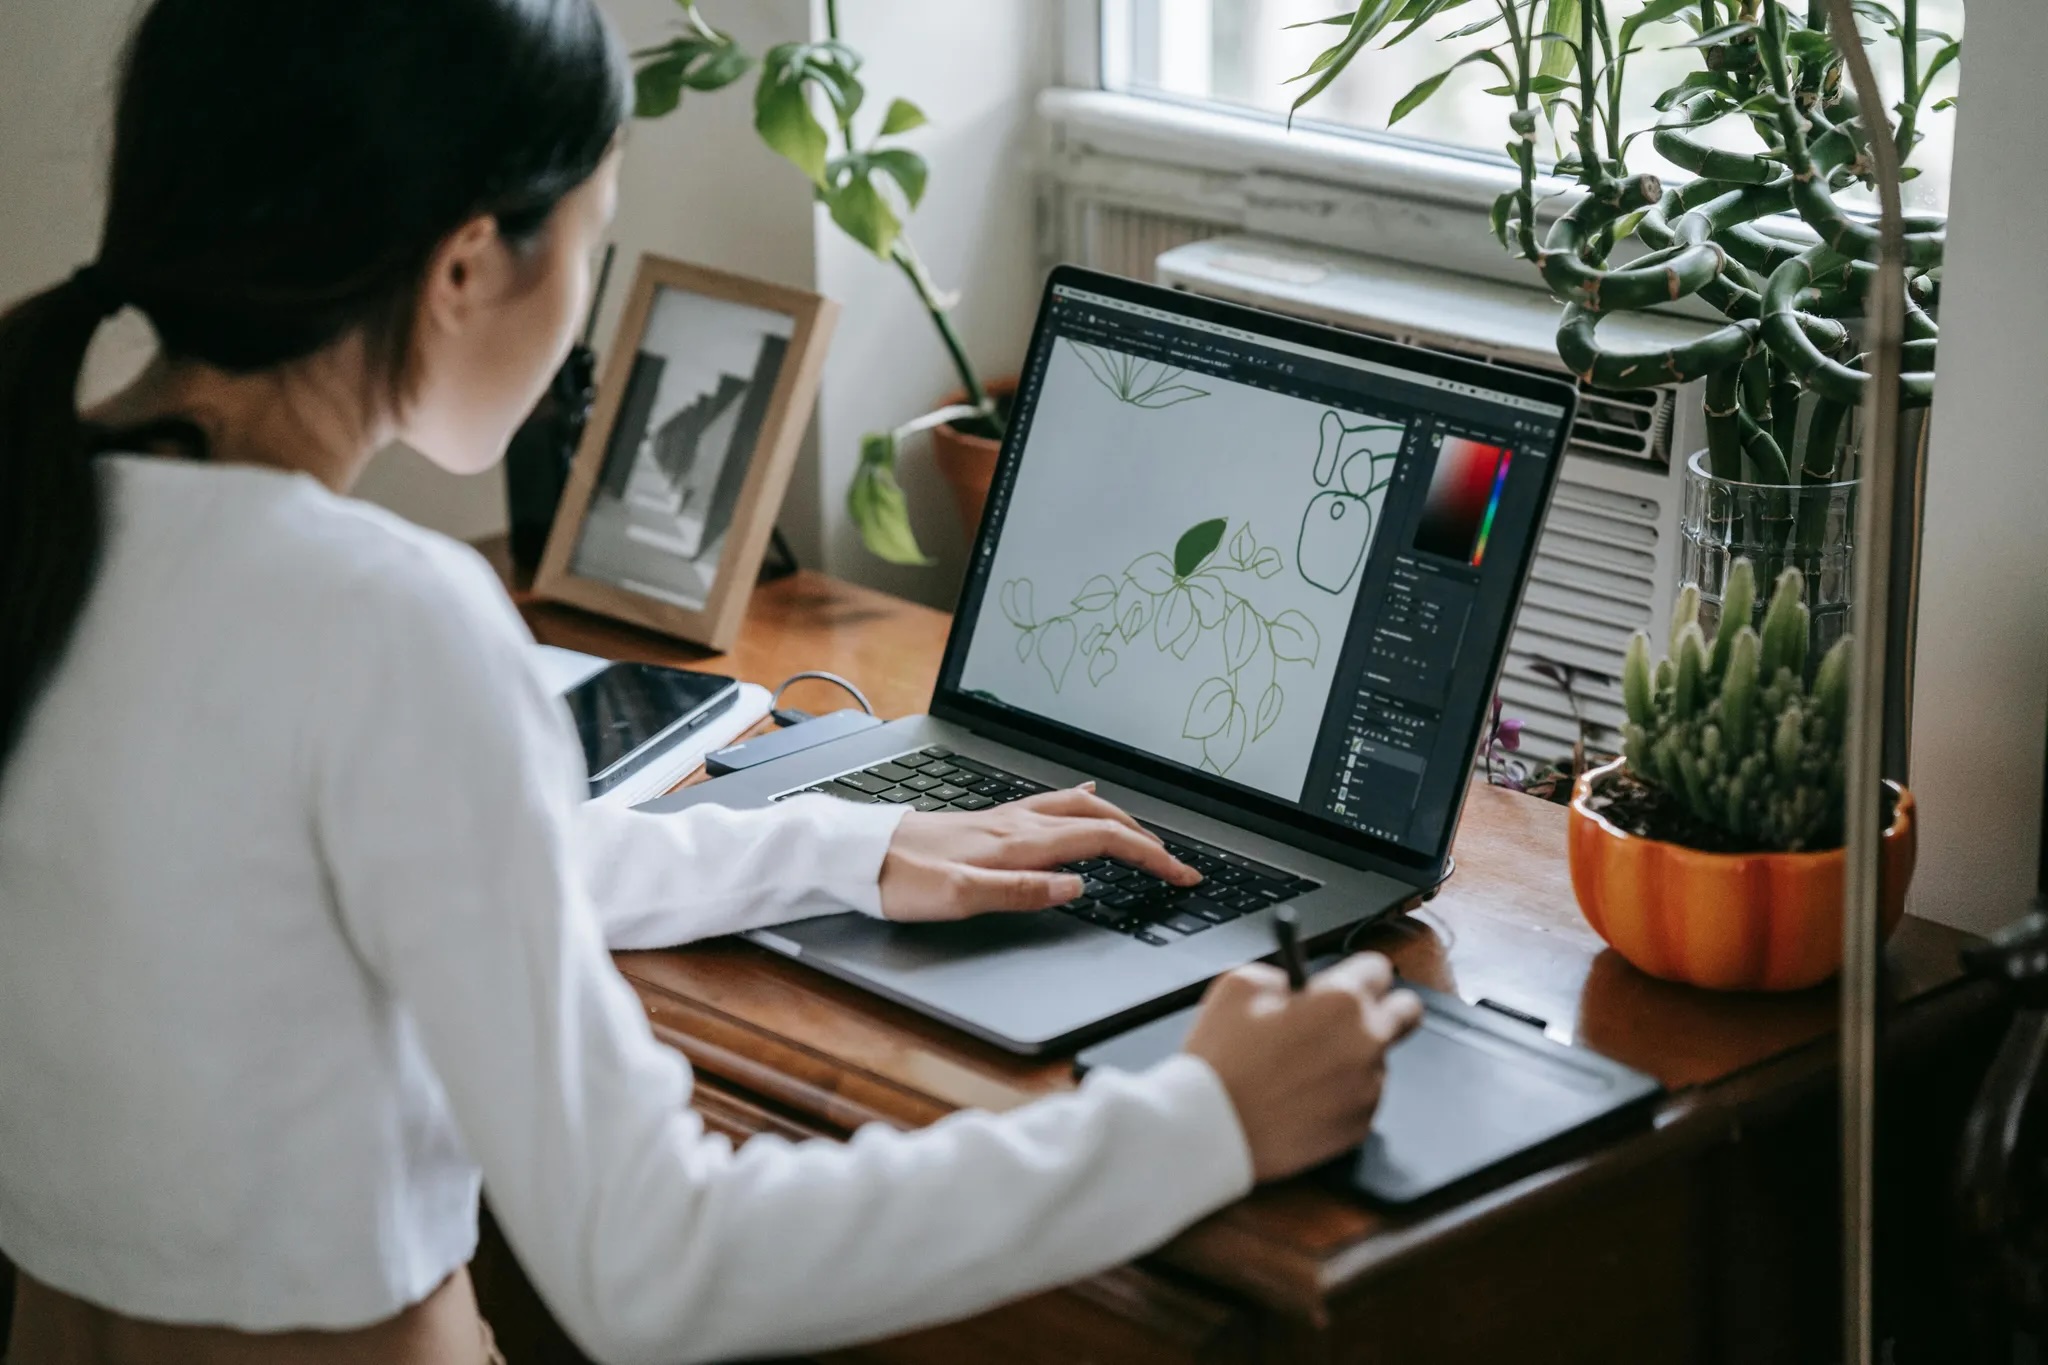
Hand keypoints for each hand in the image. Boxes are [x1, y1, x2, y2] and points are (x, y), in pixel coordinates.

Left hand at [878, 785, 1201, 922]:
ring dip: (1120, 820)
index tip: (1181, 875)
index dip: (1149, 858)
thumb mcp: (959, 898)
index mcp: (1017, 843)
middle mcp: (1015, 824)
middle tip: (1176, 864)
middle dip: (1146, 840)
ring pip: (1078, 808)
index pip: (1101, 842)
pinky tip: (1085, 797)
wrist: (854, 855)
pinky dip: (1082, 803)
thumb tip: (1077, 887)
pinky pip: (1051, 804)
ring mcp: (1002, 818)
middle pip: (1099, 819)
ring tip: (1145, 836)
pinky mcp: (988, 821)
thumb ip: (1022, 892)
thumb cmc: (899, 880)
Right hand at [1182, 953, 1422, 1181]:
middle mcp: (1366, 1042)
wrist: (1211, 1129)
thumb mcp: (1238, 986)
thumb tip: (1295, 985)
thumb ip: (1280, 974)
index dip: (1358, 972)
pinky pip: (1362, 1099)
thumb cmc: (1222, 1058)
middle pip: (1408, 1013)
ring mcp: (1367, 1089)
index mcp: (1341, 1001)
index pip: (1378, 969)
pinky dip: (1341, 1094)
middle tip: (1350, 1016)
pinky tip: (1303, 1097)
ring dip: (1353, 1057)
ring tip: (1303, 1067)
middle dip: (1385, 1007)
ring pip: (1378, 1060)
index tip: (1348, 979)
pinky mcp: (1359, 1126)